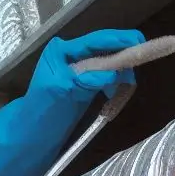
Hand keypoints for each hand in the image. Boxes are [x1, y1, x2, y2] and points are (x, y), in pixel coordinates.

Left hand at [0, 28, 144, 175]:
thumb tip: (110, 72)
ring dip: (122, 77)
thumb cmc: (38, 113)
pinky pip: (111, 78)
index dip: (123, 41)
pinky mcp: (88, 82)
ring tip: (118, 97)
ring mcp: (81, 68)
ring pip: (114, 64)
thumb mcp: (58, 94)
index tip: (145, 44)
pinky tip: (113, 100)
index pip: (99, 40)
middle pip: (110, 49)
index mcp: (62, 51)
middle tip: (131, 82)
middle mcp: (73, 54)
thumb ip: (81, 81)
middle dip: (125, 61)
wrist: (30, 135)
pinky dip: (117, 87)